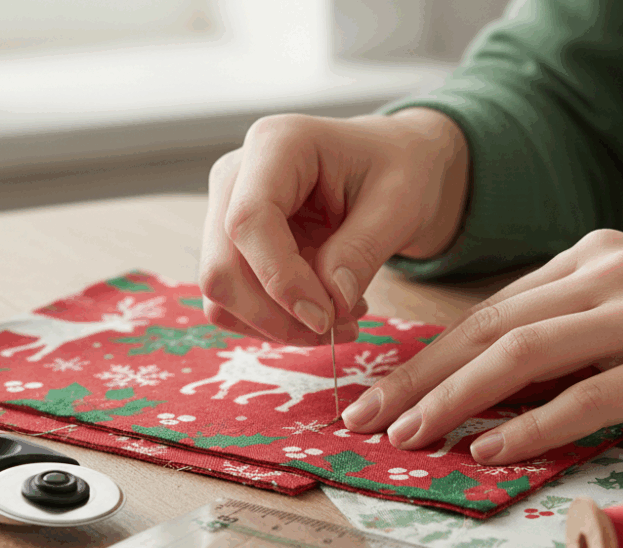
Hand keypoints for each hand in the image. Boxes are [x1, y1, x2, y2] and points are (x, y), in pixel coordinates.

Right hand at [200, 109, 469, 344]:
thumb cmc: (401, 170)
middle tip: (337, 328)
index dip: (280, 279)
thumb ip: (362, 251)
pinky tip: (323, 309)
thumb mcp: (399, 204)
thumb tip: (329, 303)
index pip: (249, 221)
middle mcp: (237, 175)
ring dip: (277, 323)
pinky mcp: (233, 244)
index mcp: (276, 144)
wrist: (394, 164)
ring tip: (341, 317)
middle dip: (276, 315)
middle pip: (222, 266)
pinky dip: (275, 320)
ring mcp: (227, 210)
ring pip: (222, 291)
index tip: (325, 318)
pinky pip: (233, 300)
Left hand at [341, 229, 622, 462]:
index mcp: (591, 256)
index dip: (431, 351)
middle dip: (420, 374)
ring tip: (412, 433)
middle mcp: (606, 273)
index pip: (492, 308)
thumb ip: (572, 325)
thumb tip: (498, 379)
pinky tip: (492, 448)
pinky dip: (533, 424)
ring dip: (457, 397)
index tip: (385, 386)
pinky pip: (588, 396)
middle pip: (490, 326)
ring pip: (523, 354)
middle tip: (368, 412)